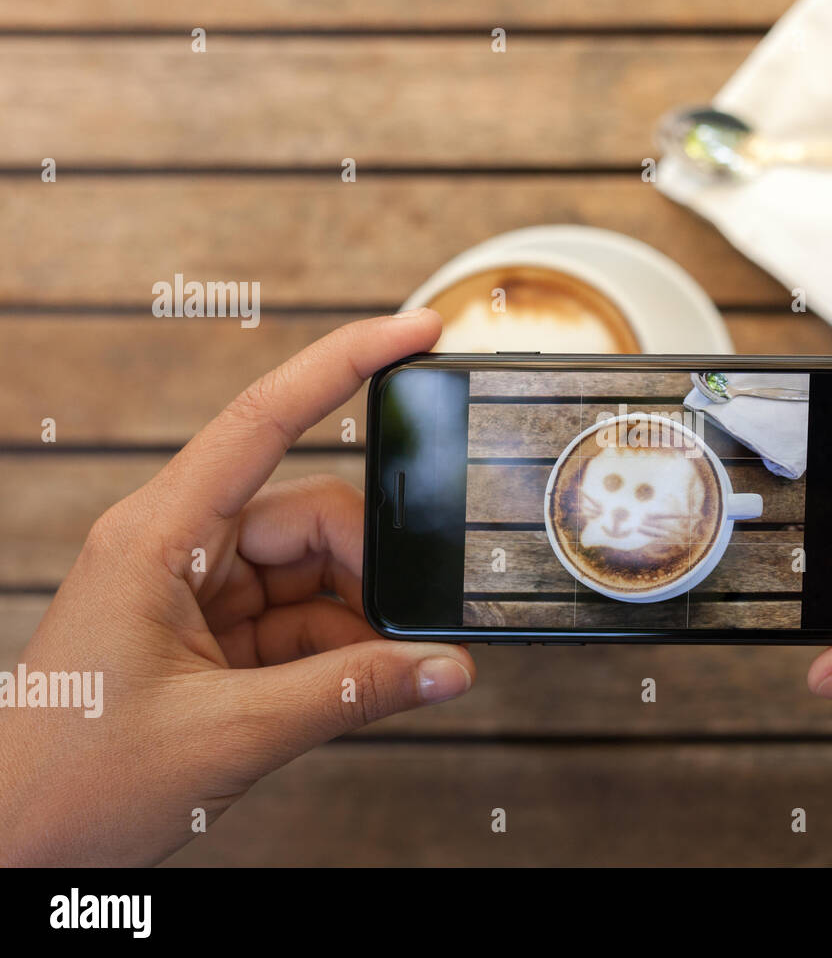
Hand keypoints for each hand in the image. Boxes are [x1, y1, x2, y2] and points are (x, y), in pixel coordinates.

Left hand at [0, 309, 475, 865]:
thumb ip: (352, 693)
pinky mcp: (212, 633)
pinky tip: (359, 685)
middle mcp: (178, 547)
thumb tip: (444, 668)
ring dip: (357, 619)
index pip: (265, 420)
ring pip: (313, 570)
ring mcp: (196, 591)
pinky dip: (338, 650)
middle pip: (310, 515)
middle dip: (370, 568)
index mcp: (159, 536)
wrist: (14, 844)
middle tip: (414, 628)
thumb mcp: (232, 735)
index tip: (413, 333)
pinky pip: (300, 617)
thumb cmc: (71, 781)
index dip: (344, 364)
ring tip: (382, 673)